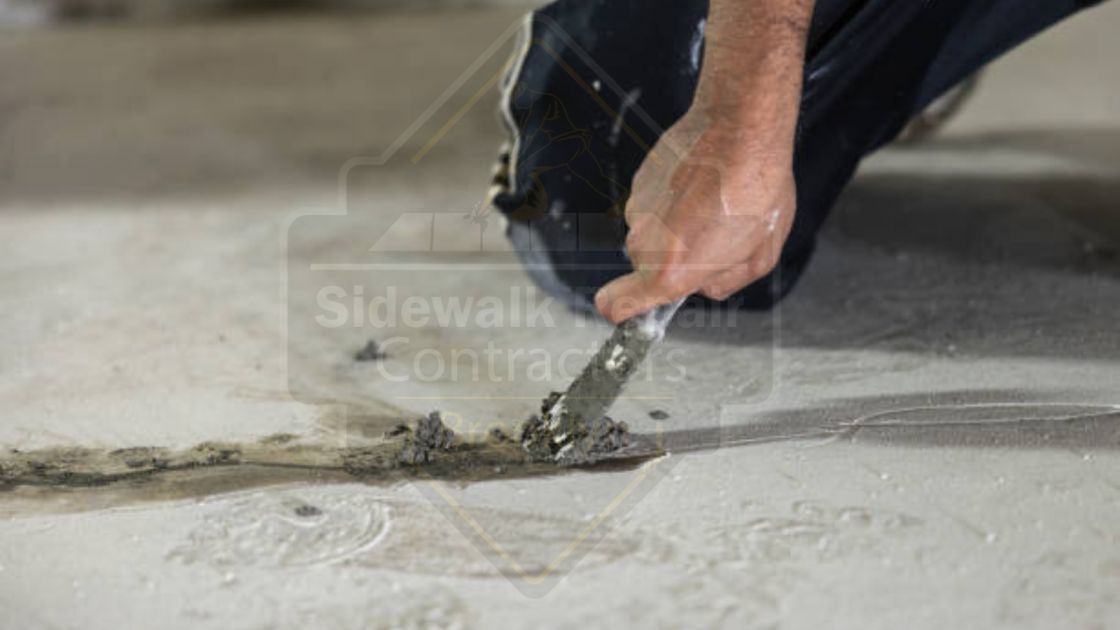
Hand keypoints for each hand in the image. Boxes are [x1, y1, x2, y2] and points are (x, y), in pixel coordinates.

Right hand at [594, 108, 796, 322]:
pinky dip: (675, 199)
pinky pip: (655, 204)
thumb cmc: (755, 190)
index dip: (622, 310)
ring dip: (679, 226)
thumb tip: (704, 284)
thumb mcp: (759, 256)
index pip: (614, 306)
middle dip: (678, 260)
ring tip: (715, 202)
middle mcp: (644, 244)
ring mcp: (637, 209)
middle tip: (716, 236)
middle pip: (648, 268)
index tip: (636, 307)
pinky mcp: (640, 181)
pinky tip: (703, 181)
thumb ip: (724, 282)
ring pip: (654, 233)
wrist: (740, 127)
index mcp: (670, 272)